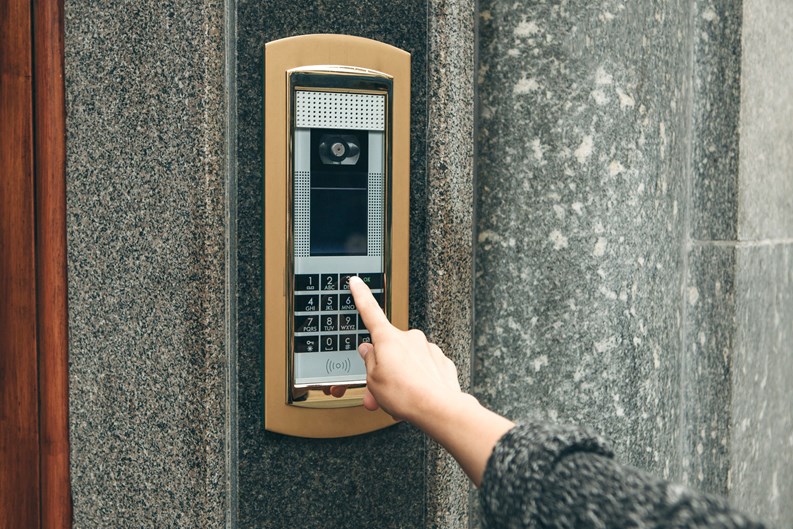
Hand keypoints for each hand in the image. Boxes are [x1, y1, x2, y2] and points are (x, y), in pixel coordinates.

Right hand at [348, 276, 461, 422]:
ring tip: (399, 399)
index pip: (370, 311)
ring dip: (400, 378)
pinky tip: (417, 395)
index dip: (361, 296)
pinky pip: (424, 369)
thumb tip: (369, 351)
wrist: (439, 408)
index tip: (357, 282)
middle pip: (389, 350)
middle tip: (379, 392)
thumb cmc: (406, 395)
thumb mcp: (373, 381)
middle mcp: (410, 338)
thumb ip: (369, 362)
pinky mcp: (441, 361)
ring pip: (407, 362)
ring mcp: (428, 348)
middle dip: (383, 369)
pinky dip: (418, 382)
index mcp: (388, 339)